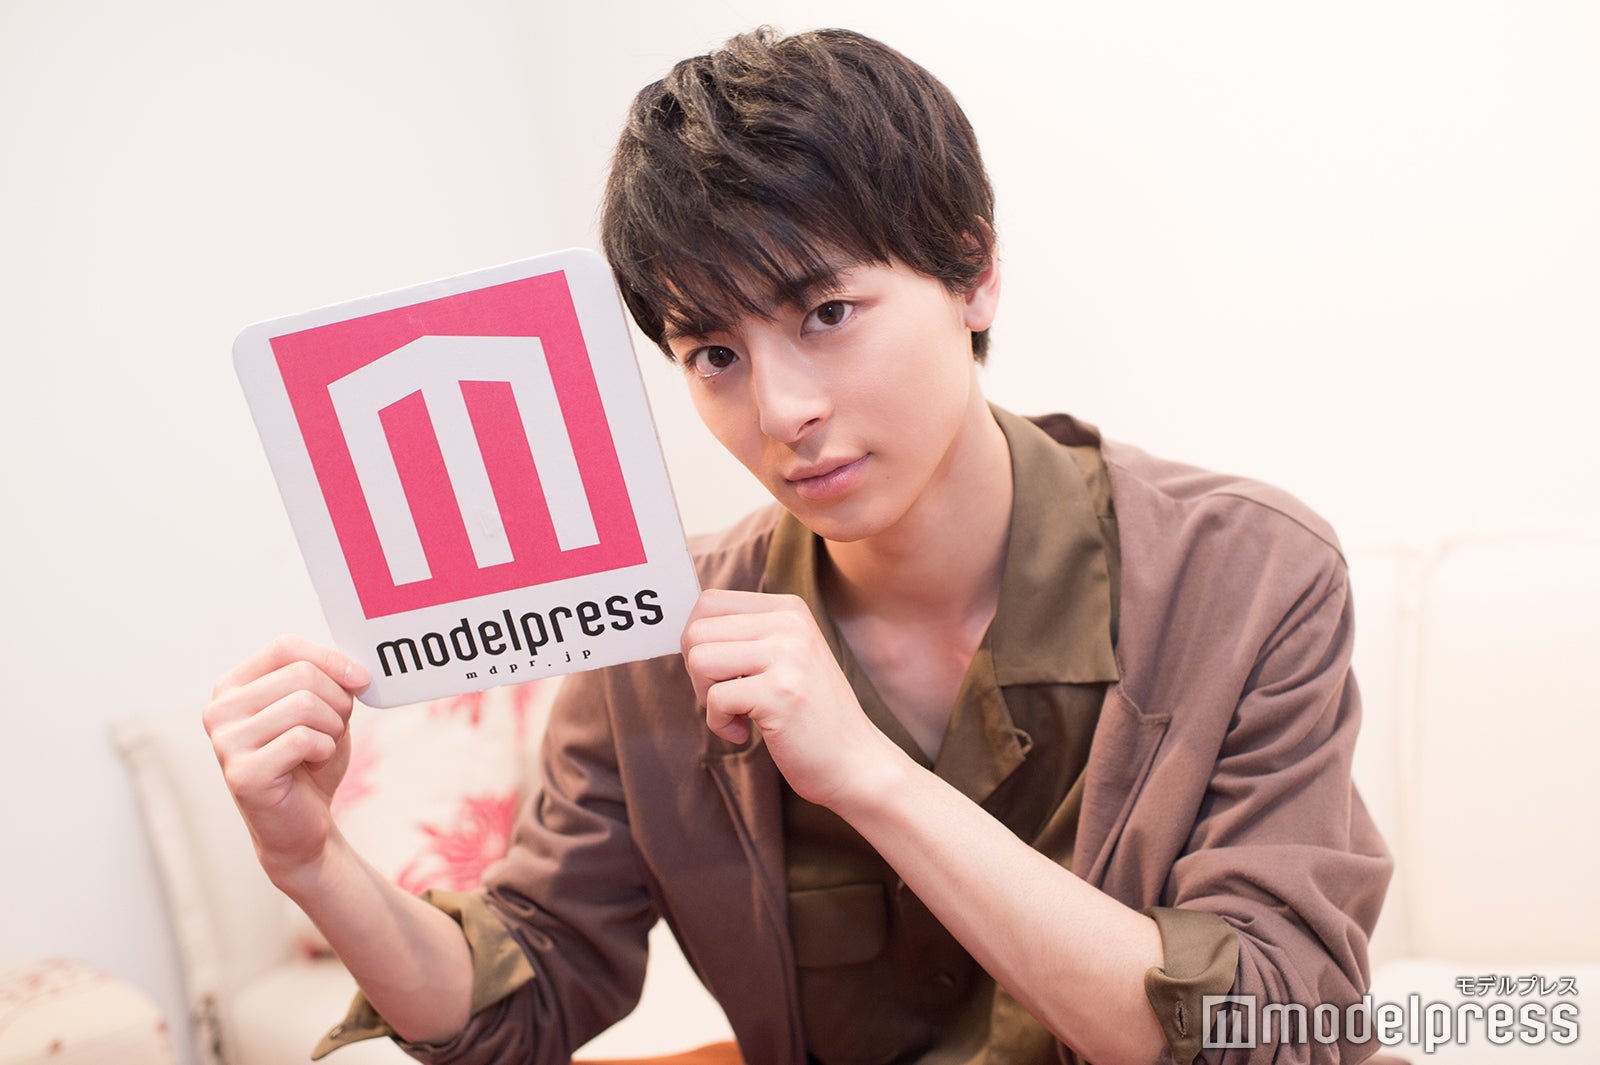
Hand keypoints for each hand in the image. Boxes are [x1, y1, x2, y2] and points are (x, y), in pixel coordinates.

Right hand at [202, 635, 369, 885]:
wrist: (303, 823)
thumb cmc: (310, 760)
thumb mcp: (323, 708)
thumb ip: (328, 680)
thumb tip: (353, 668)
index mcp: (233, 686)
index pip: (285, 647)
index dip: (331, 658)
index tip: (361, 679)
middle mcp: (220, 710)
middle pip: (301, 675)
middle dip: (337, 701)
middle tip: (335, 727)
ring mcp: (226, 743)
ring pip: (305, 704)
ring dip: (332, 727)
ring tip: (321, 747)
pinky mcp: (243, 773)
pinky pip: (303, 739)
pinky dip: (324, 750)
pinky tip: (311, 765)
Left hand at [680, 589, 900, 807]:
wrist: (854, 762)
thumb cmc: (809, 715)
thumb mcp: (785, 658)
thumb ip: (745, 637)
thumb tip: (687, 631)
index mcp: (789, 609)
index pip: (710, 602)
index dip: (698, 641)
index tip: (721, 672)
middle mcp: (790, 624)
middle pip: (697, 630)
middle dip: (698, 671)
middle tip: (725, 697)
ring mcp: (788, 655)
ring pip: (699, 659)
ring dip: (706, 696)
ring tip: (736, 712)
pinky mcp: (780, 693)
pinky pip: (714, 699)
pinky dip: (719, 723)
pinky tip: (745, 733)